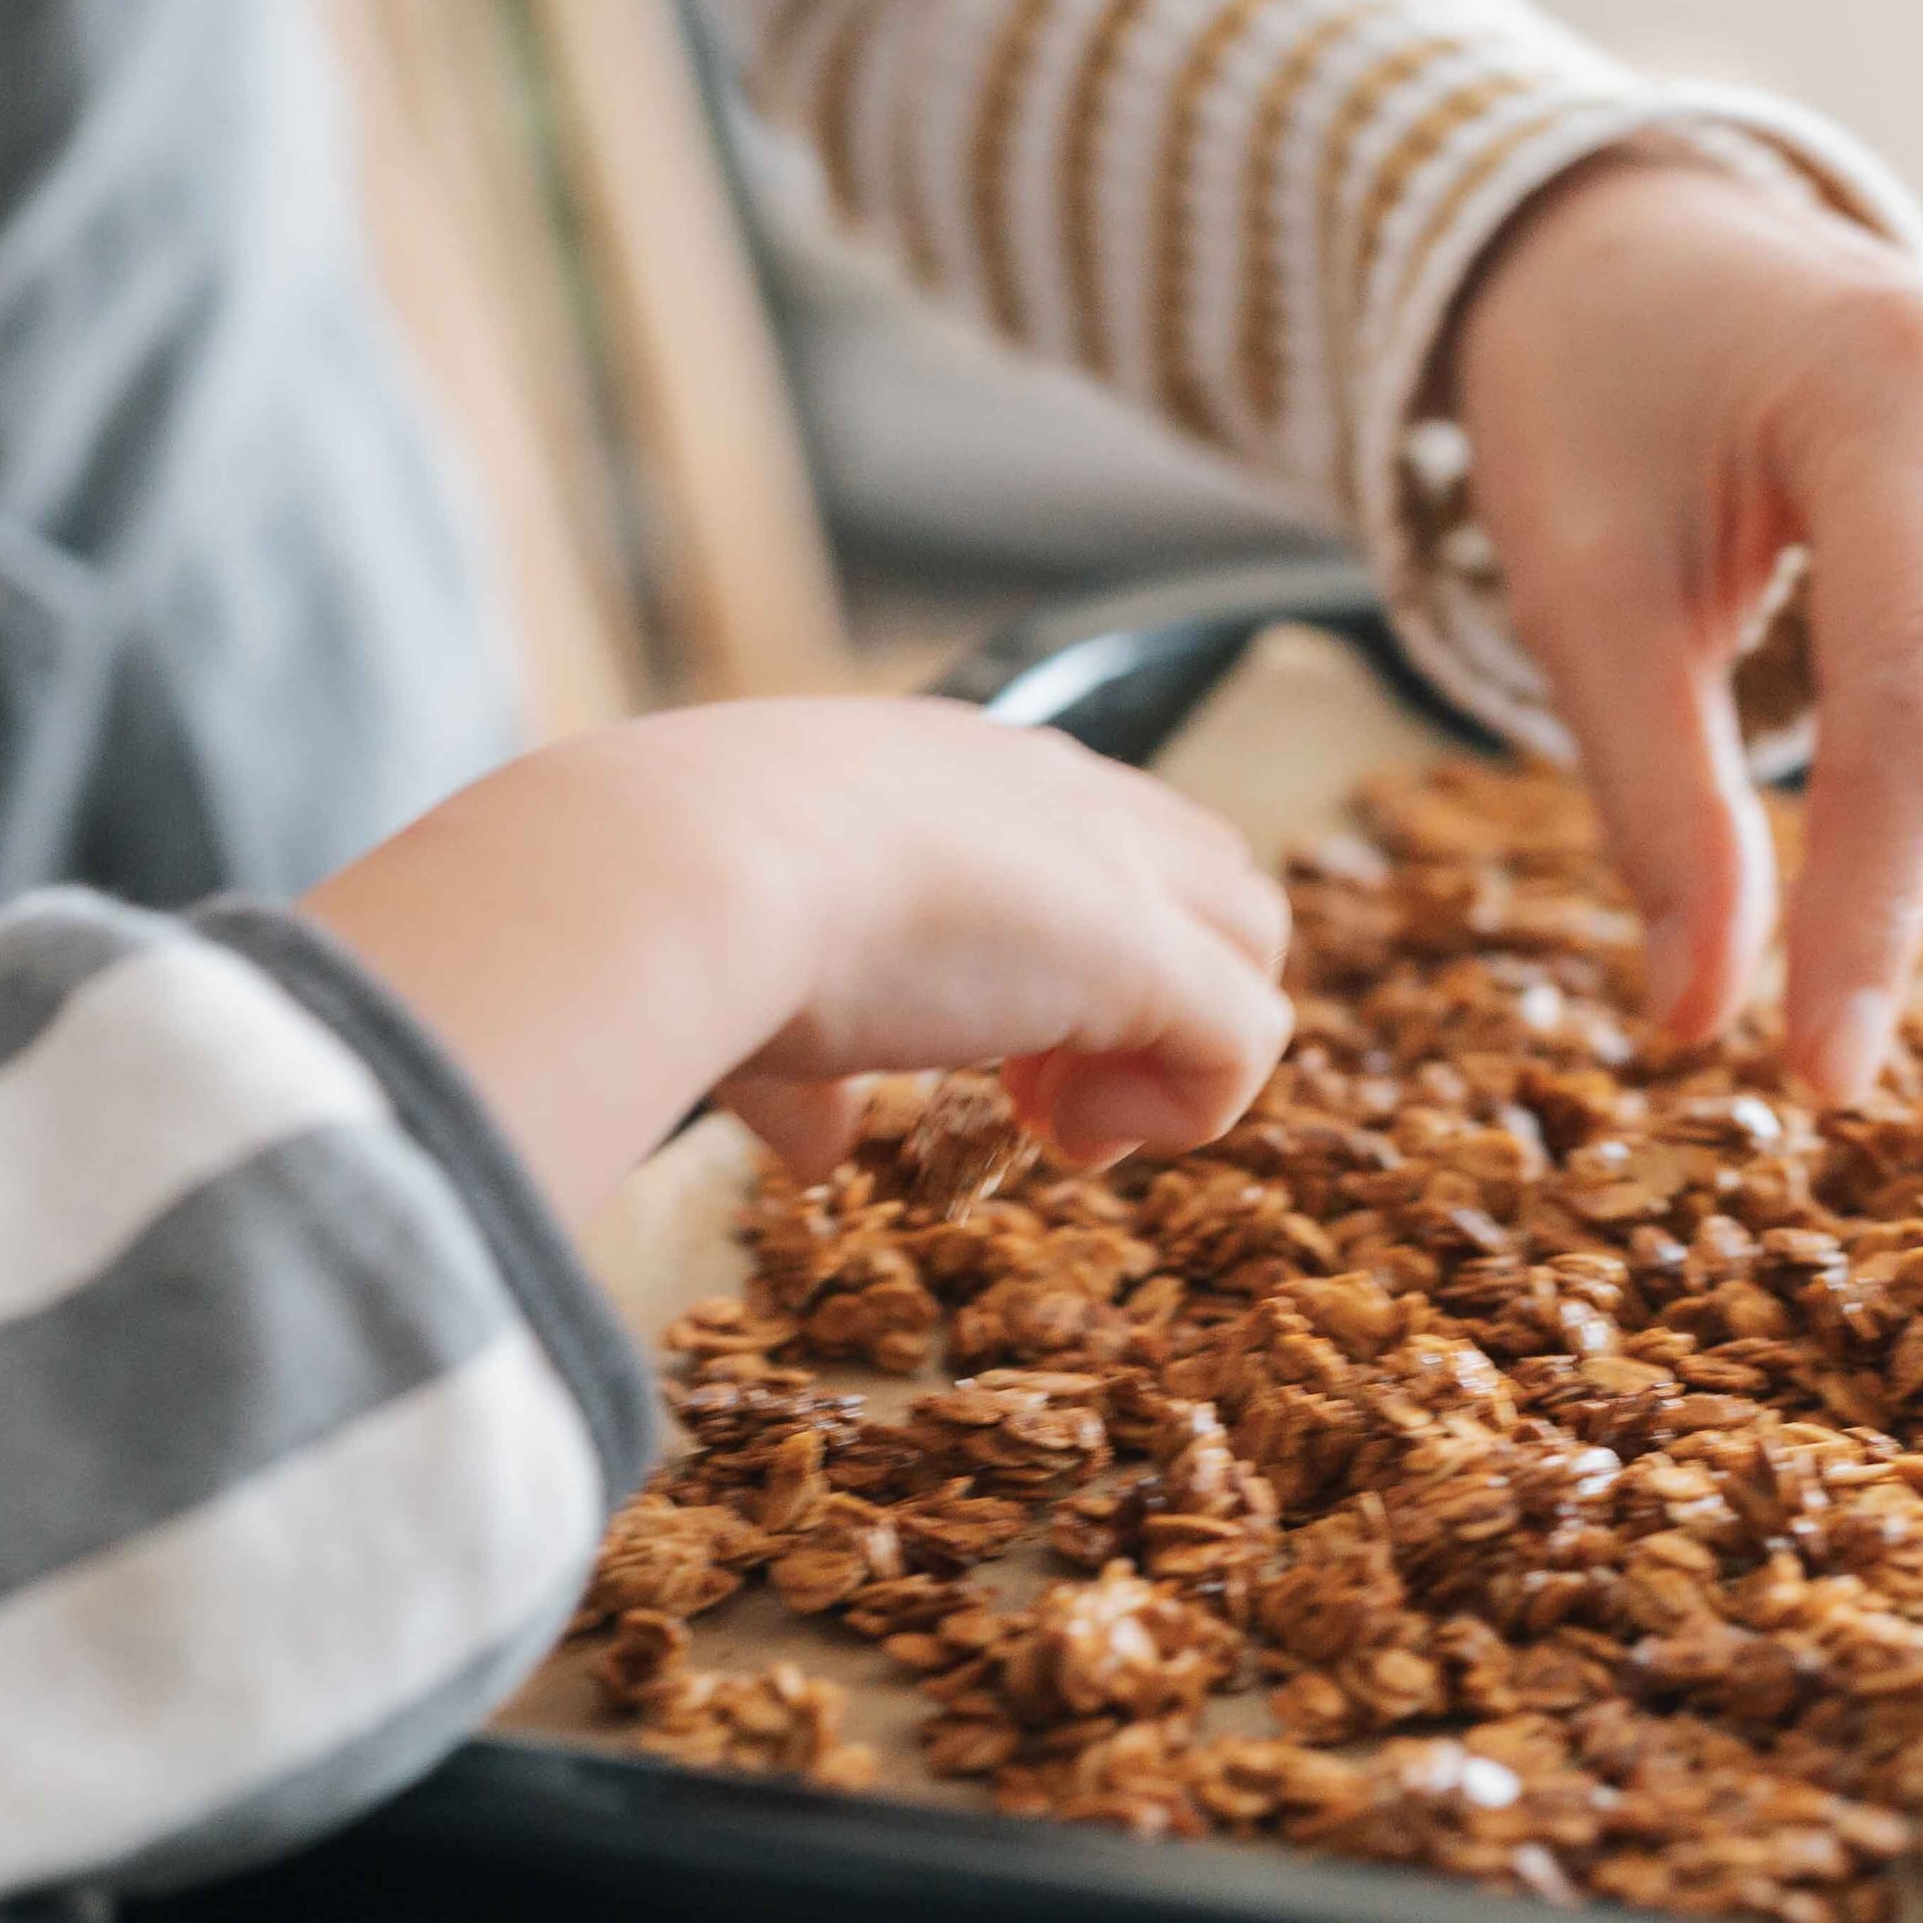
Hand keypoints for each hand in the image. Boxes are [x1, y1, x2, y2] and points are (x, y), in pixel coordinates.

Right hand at [302, 700, 1291, 1222]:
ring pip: (1249, 935)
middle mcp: (1042, 785)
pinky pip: (1251, 1036)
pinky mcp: (1144, 947)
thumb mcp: (743, 980)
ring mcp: (1106, 859)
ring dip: (1174, 1052)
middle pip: (1197, 868)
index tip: (981, 1050)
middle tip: (1034, 1099)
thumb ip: (802, 1069)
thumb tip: (818, 1152)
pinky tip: (1074, 1141)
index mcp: (942, 769)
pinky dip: (1190, 1111)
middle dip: (1145, 995)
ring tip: (1059, 1126)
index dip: (1062, 952)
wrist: (674, 873)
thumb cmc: (671, 906)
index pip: (1083, 830)